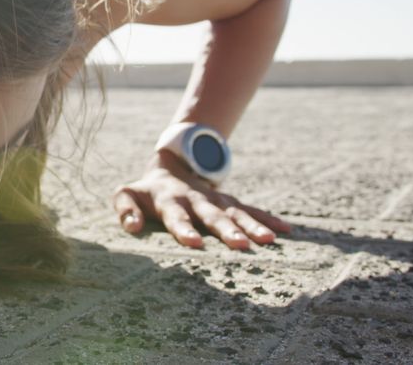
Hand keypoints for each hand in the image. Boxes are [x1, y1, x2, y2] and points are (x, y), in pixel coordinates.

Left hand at [112, 150, 289, 249]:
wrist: (171, 166)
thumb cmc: (146, 191)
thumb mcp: (128, 194)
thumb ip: (125, 208)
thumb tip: (132, 227)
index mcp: (170, 200)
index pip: (176, 216)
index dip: (184, 229)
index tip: (194, 244)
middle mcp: (197, 200)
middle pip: (212, 216)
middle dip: (226, 231)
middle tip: (240, 246)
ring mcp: (216, 200)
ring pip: (236, 213)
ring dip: (252, 226)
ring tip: (268, 241)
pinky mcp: (230, 202)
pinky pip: (251, 210)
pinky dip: (269, 219)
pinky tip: (287, 231)